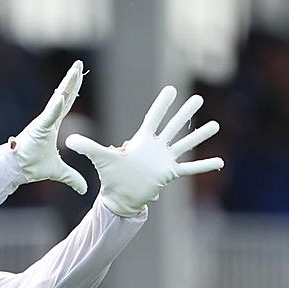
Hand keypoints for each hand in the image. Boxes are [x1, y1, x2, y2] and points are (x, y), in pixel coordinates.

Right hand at [11, 61, 87, 194]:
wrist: (16, 170)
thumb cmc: (32, 166)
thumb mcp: (59, 172)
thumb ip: (72, 177)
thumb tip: (85, 189)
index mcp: (53, 125)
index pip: (66, 103)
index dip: (74, 89)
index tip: (80, 74)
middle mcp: (48, 119)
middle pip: (63, 95)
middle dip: (72, 80)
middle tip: (79, 64)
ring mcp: (43, 122)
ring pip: (58, 100)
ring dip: (66, 85)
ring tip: (75, 71)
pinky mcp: (37, 128)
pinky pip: (49, 115)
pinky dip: (55, 106)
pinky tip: (62, 95)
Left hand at [65, 86, 221, 216]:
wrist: (120, 198)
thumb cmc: (111, 178)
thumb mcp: (100, 158)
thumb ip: (87, 147)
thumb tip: (68, 138)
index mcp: (142, 141)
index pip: (154, 118)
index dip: (162, 104)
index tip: (171, 89)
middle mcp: (156, 148)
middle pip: (173, 126)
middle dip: (186, 113)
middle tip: (198, 99)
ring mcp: (164, 160)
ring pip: (185, 144)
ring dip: (200, 135)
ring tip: (215, 125)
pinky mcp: (169, 174)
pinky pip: (190, 169)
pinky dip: (204, 166)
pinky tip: (220, 162)